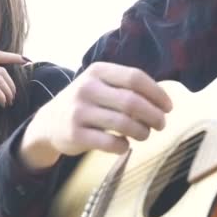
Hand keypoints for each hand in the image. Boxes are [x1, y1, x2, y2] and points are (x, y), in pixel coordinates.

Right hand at [0, 50, 27, 128]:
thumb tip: (2, 79)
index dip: (14, 56)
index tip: (27, 59)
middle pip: (2, 71)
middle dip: (11, 84)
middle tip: (13, 97)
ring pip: (0, 79)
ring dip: (8, 92)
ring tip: (8, 102)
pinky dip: (1, 96)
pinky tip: (2, 103)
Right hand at [19, 62, 171, 168]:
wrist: (49, 122)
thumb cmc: (85, 102)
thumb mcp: (99, 84)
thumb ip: (126, 87)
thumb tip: (162, 100)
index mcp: (97, 71)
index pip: (135, 77)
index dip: (157, 93)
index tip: (168, 107)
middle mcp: (86, 88)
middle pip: (132, 101)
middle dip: (153, 115)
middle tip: (161, 124)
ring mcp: (79, 112)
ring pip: (123, 123)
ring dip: (142, 132)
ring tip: (145, 134)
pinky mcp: (75, 134)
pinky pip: (110, 143)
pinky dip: (124, 146)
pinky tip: (125, 144)